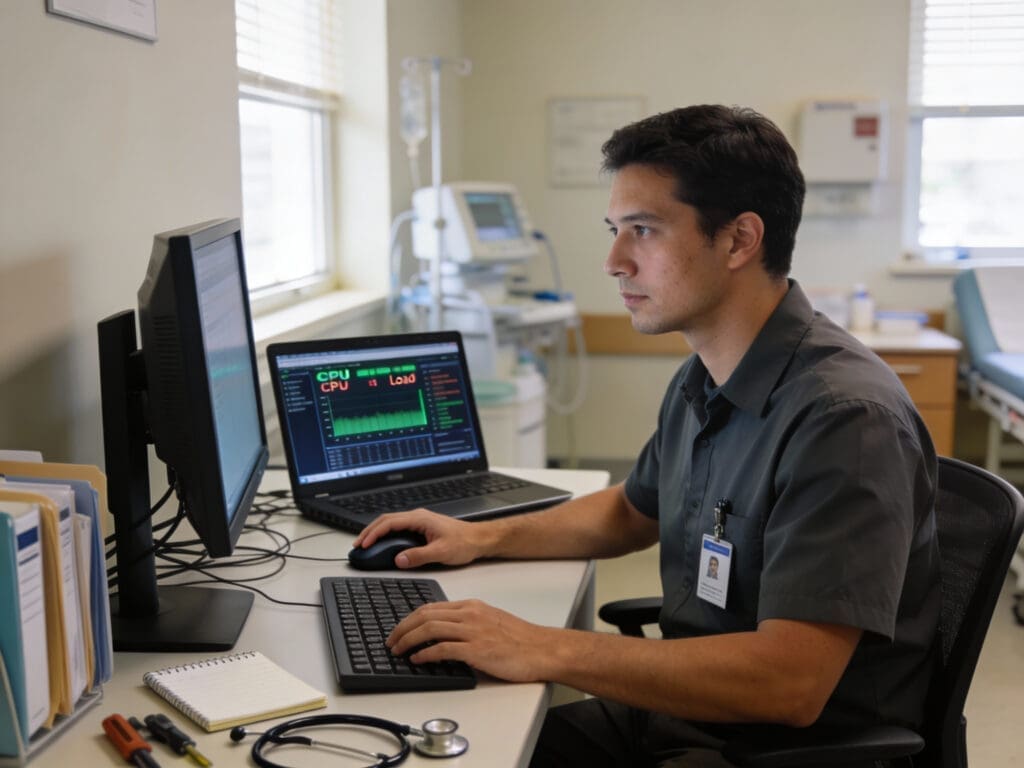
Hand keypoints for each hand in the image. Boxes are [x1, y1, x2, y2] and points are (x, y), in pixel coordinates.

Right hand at [352, 509, 487, 567]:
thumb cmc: (464, 542)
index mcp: (420, 519)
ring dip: (376, 532)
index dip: (374, 533)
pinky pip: (398, 528)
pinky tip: (382, 544)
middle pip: (386, 520)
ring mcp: (419, 521)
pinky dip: (386, 535)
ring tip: (365, 544)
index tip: (363, 544)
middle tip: (357, 545)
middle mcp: (417, 517)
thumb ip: (418, 556)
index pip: (390, 523)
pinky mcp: (421, 528)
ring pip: (391, 523)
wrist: (479, 539)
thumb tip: (399, 559)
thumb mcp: (441, 552)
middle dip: (369, 532)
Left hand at [386, 599, 557, 682]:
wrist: (542, 649)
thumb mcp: (490, 621)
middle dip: (402, 629)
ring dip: (408, 640)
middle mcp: (470, 614)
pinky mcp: (477, 649)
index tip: (399, 630)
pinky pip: (444, 649)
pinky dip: (426, 654)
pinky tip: (418, 660)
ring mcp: (473, 631)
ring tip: (398, 651)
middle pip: (425, 616)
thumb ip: (468, 623)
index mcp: (472, 606)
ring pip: (430, 629)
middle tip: (391, 642)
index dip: (410, 619)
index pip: (431, 608)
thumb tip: (443, 635)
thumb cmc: (520, 639)